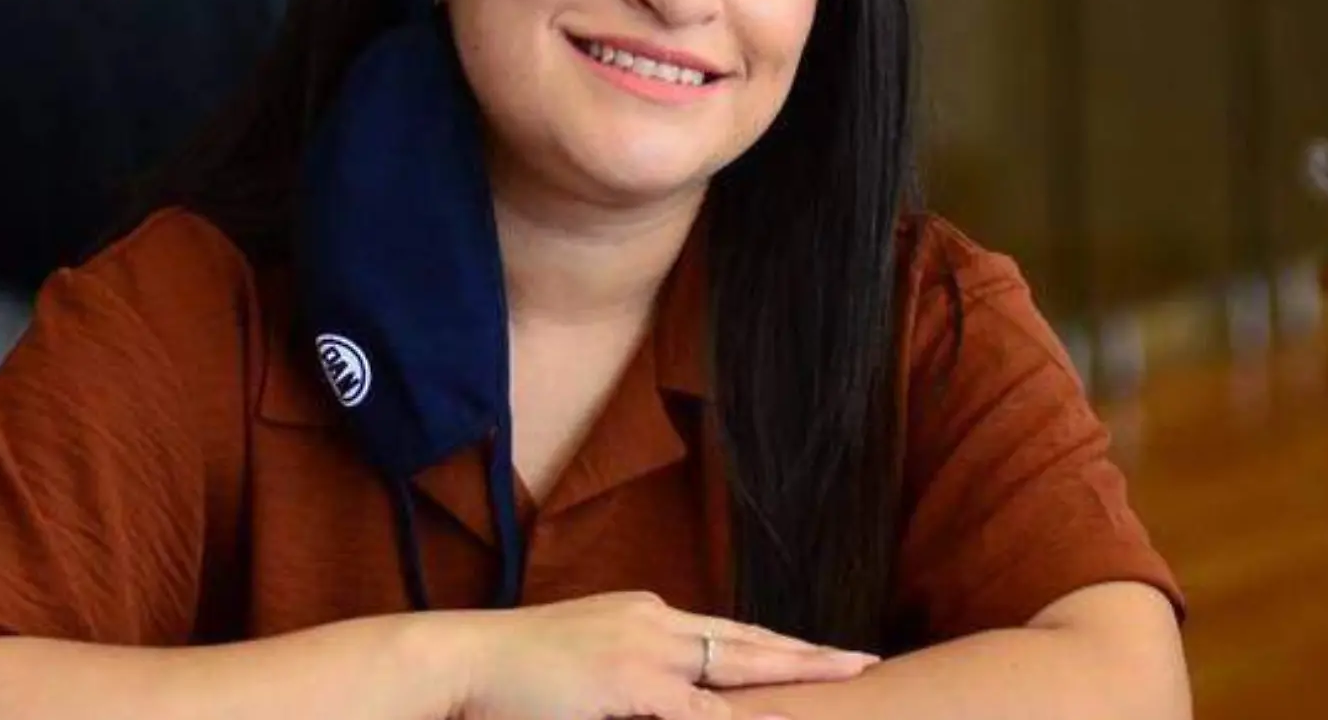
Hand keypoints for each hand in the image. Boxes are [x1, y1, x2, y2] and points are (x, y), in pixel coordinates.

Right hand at [452, 591, 876, 719]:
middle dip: (809, 655)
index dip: (776, 647)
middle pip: (749, 642)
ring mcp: (646, 653)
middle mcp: (654, 624)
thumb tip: (645, 695)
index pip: (726, 634)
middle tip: (864, 660)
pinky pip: (701, 712)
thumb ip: (626, 678)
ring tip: (846, 680)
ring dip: (794, 679)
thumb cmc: (510, 674)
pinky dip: (739, 718)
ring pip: (739, 669)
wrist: (462, 661)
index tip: (819, 654)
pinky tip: (778, 719)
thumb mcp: (582, 664)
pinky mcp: (633, 686)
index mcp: (644, 617)